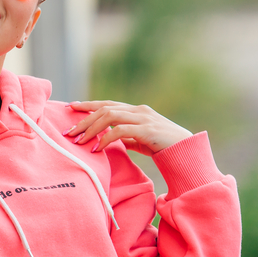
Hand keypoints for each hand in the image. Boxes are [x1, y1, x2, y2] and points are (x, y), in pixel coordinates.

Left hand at [64, 100, 192, 156]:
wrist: (188, 153)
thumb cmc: (165, 148)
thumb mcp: (142, 141)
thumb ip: (128, 138)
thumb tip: (111, 140)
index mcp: (137, 110)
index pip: (108, 104)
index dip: (89, 105)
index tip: (71, 107)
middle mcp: (139, 110)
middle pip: (105, 108)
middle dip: (84, 119)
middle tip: (69, 131)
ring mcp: (143, 119)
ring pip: (109, 116)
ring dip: (91, 128)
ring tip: (79, 141)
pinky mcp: (147, 130)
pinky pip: (120, 131)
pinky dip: (105, 139)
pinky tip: (96, 148)